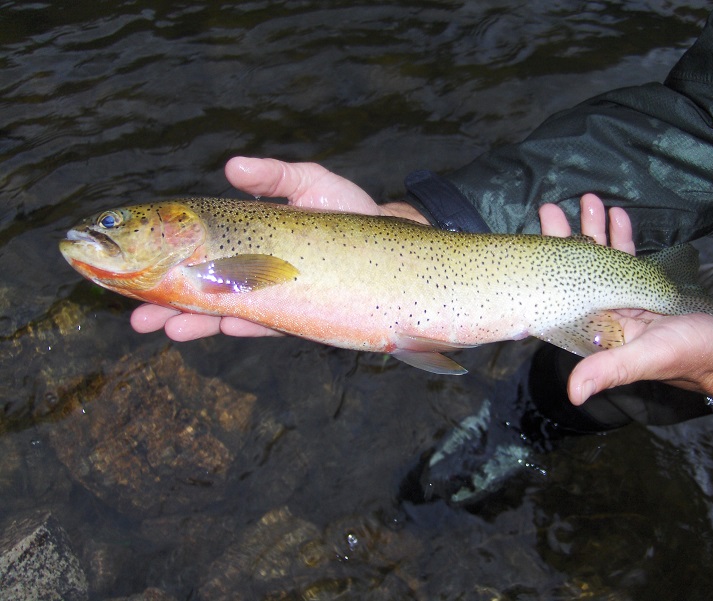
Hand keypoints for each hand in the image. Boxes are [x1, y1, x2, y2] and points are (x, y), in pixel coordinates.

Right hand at [131, 157, 427, 339]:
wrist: (395, 247)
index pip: (199, 250)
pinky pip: (268, 321)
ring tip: (162, 327)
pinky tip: (220, 324)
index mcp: (250, 238)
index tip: (136, 264)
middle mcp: (257, 270)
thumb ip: (274, 176)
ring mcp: (276, 294)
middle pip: (204, 289)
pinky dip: (244, 322)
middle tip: (137, 317)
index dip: (167, 258)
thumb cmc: (351, 212)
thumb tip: (231, 166)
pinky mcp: (300, 313)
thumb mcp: (311, 183)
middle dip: (169, 303)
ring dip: (195, 320)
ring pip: (228, 311)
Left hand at [539, 195, 712, 412]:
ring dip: (594, 230)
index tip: (536, 243)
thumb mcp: (645, 359)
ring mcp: (624, 296)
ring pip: (601, 259)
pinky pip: (629, 258)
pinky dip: (622, 236)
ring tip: (587, 200)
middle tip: (551, 210)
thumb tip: (573, 393)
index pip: (561, 297)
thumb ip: (608, 369)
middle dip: (565, 240)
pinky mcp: (646, 285)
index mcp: (595, 330)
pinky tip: (617, 214)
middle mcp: (604, 312)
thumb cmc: (689, 356)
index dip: (546, 272)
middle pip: (575, 272)